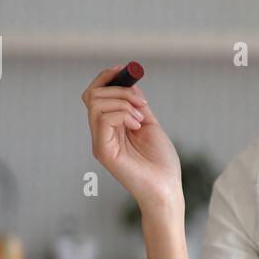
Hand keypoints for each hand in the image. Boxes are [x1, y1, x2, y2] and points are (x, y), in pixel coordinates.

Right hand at [81, 65, 182, 211]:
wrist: (167, 189)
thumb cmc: (161, 163)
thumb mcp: (150, 125)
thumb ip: (137, 106)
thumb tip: (130, 85)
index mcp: (110, 127)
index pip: (96, 94)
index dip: (107, 78)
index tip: (125, 69)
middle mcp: (101, 133)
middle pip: (91, 94)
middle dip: (118, 88)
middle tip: (140, 102)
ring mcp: (100, 142)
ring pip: (96, 102)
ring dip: (123, 102)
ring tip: (140, 118)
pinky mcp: (103, 151)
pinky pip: (103, 118)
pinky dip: (123, 114)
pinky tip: (136, 126)